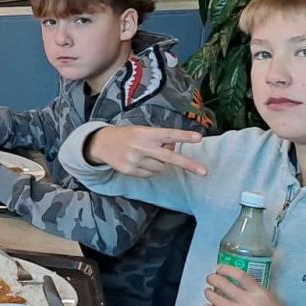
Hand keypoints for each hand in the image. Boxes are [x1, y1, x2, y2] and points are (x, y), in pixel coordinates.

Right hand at [82, 125, 205, 177]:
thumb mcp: (142, 131)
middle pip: (169, 158)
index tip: (199, 138)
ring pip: (161, 168)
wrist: (102, 143)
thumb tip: (173, 150)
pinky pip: (150, 174)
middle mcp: (142, 147)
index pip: (169, 134)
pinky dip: (150, 170)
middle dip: (188, 164)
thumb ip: (158, 139)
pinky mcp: (130, 170)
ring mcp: (136, 160)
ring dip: (161, 164)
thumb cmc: (127, 136)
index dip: (184, 136)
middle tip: (204, 171)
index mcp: (146, 133)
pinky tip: (140, 162)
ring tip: (148, 156)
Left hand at [205, 267, 305, 305]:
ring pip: (218, 301)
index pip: (240, 275)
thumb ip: (257, 294)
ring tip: (208, 292)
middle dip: (213, 279)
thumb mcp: (272, 301)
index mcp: (261, 292)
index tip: (219, 268)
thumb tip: (241, 288)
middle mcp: (250, 301)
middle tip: (209, 279)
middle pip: (225, 285)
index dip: (226, 269)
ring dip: (210, 295)